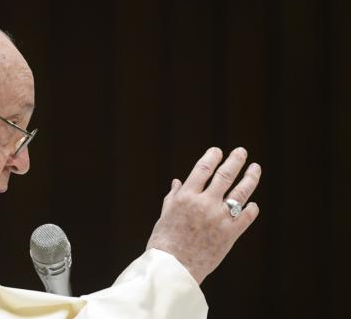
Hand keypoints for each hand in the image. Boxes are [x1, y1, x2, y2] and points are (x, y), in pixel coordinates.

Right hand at [147, 147, 260, 283]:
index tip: (217, 151)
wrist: (173, 268)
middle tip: (241, 152)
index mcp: (186, 197)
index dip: (212, 157)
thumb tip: (178, 181)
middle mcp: (204, 204)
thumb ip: (174, 196)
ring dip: (250, 178)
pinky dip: (251, 208)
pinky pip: (246, 217)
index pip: (203, 169)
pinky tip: (252, 204)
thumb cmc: (164, 242)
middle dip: (235, 160)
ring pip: (240, 193)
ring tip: (255, 168)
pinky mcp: (230, 235)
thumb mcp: (166, 215)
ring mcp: (219, 219)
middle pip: (225, 175)